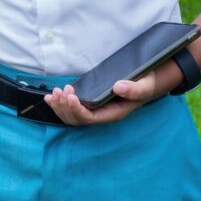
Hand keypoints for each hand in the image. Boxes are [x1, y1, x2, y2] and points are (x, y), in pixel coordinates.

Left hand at [42, 70, 168, 127]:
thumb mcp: (145, 85)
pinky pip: (72, 108)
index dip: (77, 109)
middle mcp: (102, 114)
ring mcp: (96, 110)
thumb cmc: (147, 83)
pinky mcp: (91, 103)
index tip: (70, 95)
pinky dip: (60, 103)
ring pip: (72, 116)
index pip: (90, 118)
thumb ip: (134, 89)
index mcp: (113, 113)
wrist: (148, 81)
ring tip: (55, 92)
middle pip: (77, 119)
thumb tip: (118, 87)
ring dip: (60, 106)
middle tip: (61, 91)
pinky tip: (51, 97)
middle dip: (65, 107)